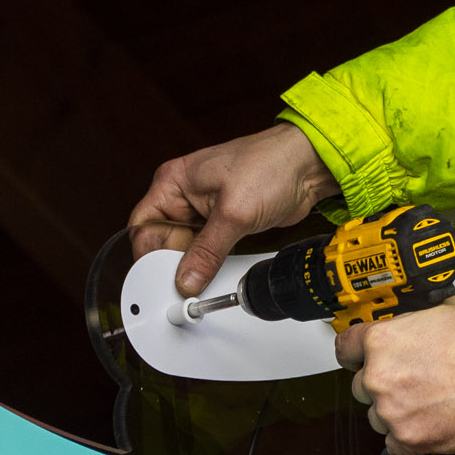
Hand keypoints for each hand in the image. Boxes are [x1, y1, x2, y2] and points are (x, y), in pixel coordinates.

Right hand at [131, 122, 336, 296]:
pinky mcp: (225, 221)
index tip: (156, 280)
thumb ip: (207, 251)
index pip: (144, 226)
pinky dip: (209, 264)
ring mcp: (205, 210)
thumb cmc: (271, 165)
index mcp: (174, 183)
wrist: (309, 165)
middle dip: (171, 266)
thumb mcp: (234, 213)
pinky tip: (212, 276)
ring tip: (198, 285)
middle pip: (163, 241)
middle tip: (181, 289)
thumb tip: (187, 280)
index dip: (147, 255)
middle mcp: (185, 196)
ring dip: (192, 266)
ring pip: (186, 248)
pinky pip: (207, 249)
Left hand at [339, 298, 454, 454]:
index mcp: (381, 341)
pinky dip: (408, 435)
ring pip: (376, 416)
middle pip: (361, 386)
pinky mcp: (408, 438)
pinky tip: (429, 420)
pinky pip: (394, 441)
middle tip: (412, 381)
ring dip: (394, 411)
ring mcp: (391, 410)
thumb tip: (406, 322)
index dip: (356, 354)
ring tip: (426, 402)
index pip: (345, 349)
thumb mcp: (442, 312)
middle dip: (382, 384)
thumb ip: (412, 320)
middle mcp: (379, 376)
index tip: (362, 360)